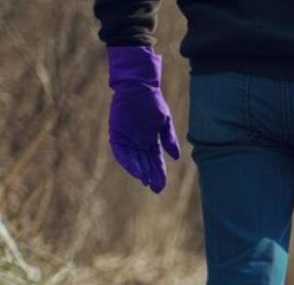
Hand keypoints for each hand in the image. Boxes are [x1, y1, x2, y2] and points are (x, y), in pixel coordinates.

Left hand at [106, 46, 179, 193]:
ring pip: (133, 160)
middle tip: (155, 188)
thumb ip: (169, 140)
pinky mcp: (117, 133)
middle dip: (150, 176)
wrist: (139, 86)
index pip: (156, 161)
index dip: (159, 174)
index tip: (161, 186)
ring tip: (145, 181)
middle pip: (145, 163)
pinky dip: (128, 161)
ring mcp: (127, 138)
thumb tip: (176, 157)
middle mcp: (138, 142)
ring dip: (139, 171)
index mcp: (151, 141)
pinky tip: (135, 169)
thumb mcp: (165, 122)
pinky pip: (121, 151)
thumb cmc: (153, 101)